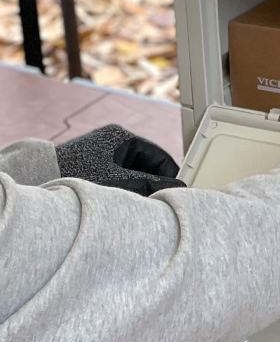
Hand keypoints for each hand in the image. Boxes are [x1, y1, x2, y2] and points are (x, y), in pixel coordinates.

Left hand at [55, 125, 185, 195]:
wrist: (38, 177)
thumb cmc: (76, 175)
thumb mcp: (121, 182)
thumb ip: (154, 185)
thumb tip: (179, 188)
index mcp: (123, 137)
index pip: (162, 157)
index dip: (171, 176)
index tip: (176, 194)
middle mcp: (115, 141)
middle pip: (149, 165)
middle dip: (155, 184)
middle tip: (159, 203)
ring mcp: (105, 153)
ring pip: (136, 172)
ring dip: (141, 188)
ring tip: (140, 204)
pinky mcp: (96, 164)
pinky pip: (122, 176)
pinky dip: (127, 189)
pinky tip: (125, 203)